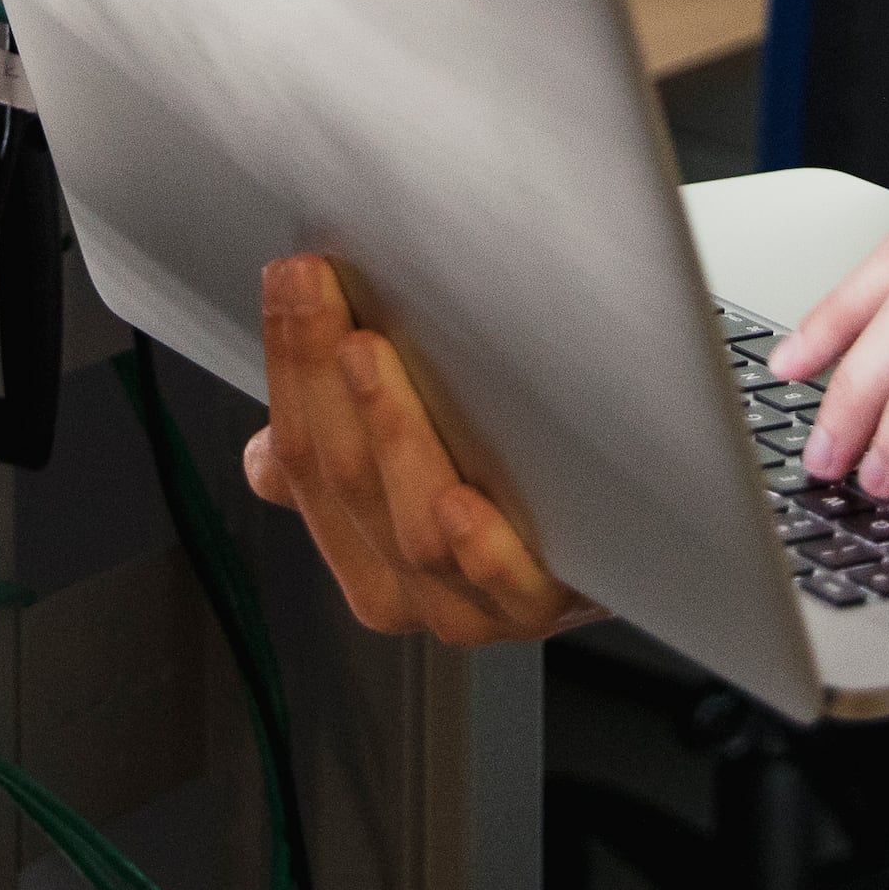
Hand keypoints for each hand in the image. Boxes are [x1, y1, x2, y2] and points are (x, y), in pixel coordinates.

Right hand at [237, 254, 605, 642]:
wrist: (628, 545)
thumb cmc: (508, 487)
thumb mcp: (409, 465)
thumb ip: (340, 456)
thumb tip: (261, 457)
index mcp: (358, 549)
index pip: (298, 460)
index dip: (289, 366)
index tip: (291, 282)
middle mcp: (406, 586)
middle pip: (349, 482)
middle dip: (321, 376)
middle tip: (317, 289)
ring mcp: (476, 604)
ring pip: (415, 532)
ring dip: (390, 435)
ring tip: (368, 355)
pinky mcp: (549, 607)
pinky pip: (508, 587)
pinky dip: (481, 549)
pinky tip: (463, 503)